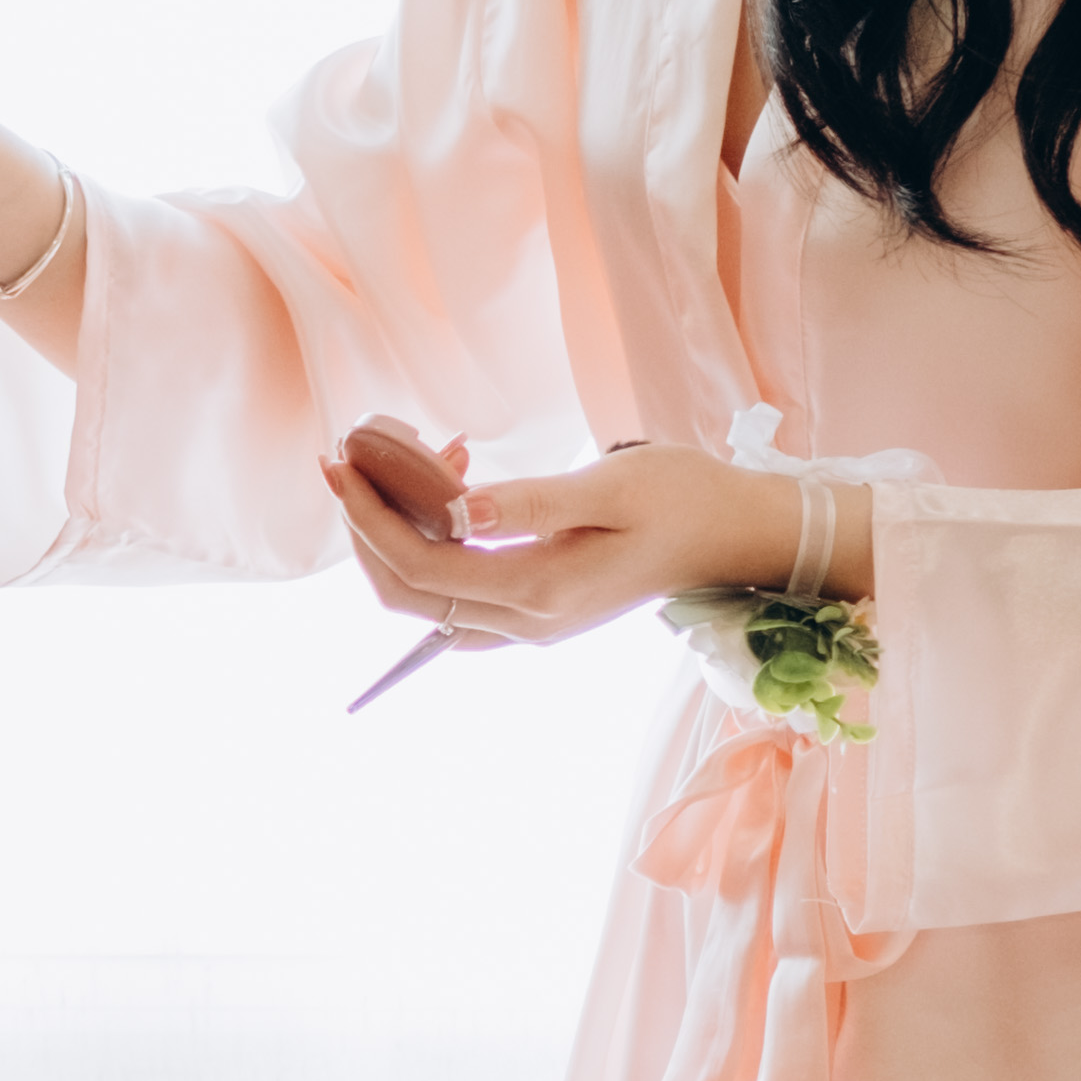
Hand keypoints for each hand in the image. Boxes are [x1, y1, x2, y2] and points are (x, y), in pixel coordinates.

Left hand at [327, 423, 784, 660]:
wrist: (739, 535)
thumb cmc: (686, 497)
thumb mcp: (610, 485)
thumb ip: (529, 502)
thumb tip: (454, 509)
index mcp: (539, 591)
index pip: (420, 565)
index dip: (368, 518)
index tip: (341, 462)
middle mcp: (527, 622)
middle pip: (408, 592)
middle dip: (367, 529)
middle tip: (350, 459)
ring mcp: (532, 624)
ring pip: (429, 595)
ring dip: (399, 533)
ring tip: (410, 457)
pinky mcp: (540, 609)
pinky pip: (461, 589)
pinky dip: (437, 543)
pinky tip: (455, 486)